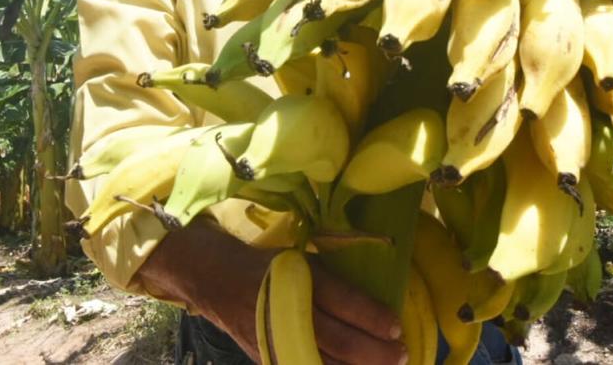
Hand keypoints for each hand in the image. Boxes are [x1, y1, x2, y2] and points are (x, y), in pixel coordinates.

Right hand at [136, 220, 404, 364]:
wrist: (211, 277)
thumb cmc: (263, 262)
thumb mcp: (297, 259)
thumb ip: (329, 280)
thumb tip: (373, 301)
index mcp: (296, 278)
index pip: (340, 300)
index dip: (370, 316)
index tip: (395, 326)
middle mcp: (286, 309)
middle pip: (337, 338)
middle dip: (374, 351)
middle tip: (402, 353)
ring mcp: (275, 338)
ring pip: (323, 362)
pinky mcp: (268, 356)